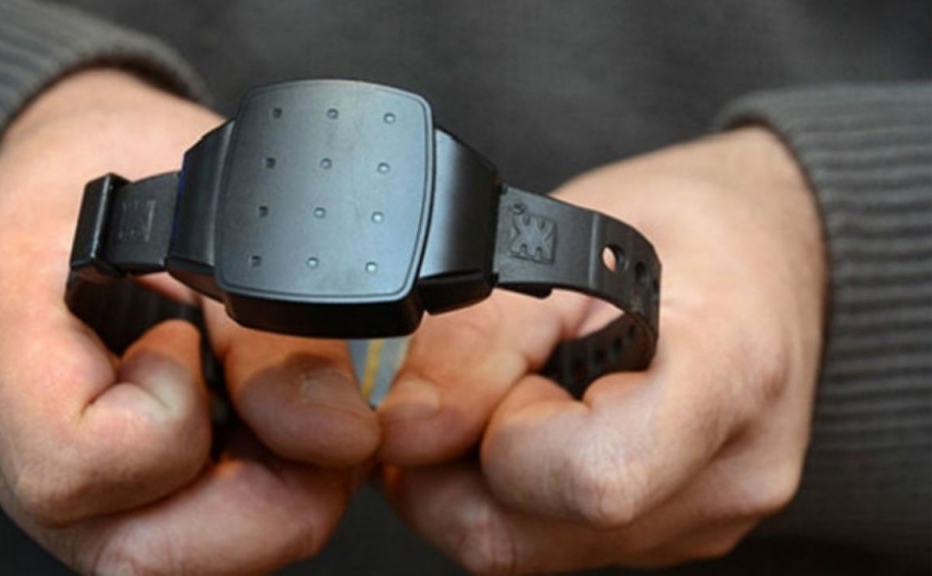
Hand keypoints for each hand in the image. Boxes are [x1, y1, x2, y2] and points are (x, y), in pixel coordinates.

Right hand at [0, 70, 377, 573]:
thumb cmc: (127, 156)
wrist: (68, 159)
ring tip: (285, 431)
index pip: (77, 462)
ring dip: (247, 514)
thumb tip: (345, 440)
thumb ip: (283, 338)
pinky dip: (218, 504)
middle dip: (254, 510)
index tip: (201, 351)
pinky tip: (245, 443)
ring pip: (143, 556)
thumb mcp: (217, 213)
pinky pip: (146, 532)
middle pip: (123, 547)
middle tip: (315, 437)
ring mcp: (7, 458)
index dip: (176, 426)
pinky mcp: (52, 476)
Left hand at [376, 128, 825, 572]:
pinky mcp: (681, 532)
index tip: (487, 377)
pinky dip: (518, 492)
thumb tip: (401, 430)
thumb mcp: (570, 241)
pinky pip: (558, 542)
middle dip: (456, 468)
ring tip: (517, 389)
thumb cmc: (687, 224)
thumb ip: (479, 343)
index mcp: (729, 376)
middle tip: (472, 384)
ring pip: (529, 551)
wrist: (774, 247)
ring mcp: (709, 518)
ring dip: (481, 479)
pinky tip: (540, 421)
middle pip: (532, 540)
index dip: (497, 440)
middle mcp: (731, 474)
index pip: (588, 481)